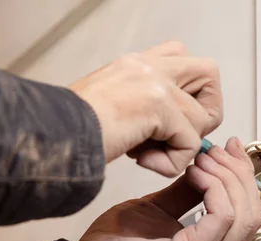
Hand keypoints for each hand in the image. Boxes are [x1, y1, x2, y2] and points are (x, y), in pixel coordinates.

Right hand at [69, 41, 222, 176]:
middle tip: (180, 134)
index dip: (191, 91)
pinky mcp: (159, 107)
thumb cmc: (71, 128)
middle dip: (206, 111)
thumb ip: (144, 106)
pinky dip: (171, 163)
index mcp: (137, 63)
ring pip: (202, 118)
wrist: (50, 134)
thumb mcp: (111, 104)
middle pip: (209, 72)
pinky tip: (143, 162)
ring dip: (181, 146)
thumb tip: (174, 129)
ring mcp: (156, 83)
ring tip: (148, 154)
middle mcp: (149, 65)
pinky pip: (190, 144)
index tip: (174, 119)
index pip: (183, 56)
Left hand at [77, 138, 260, 240]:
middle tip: (218, 151)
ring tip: (203, 160)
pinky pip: (222, 214)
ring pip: (243, 214)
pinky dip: (213, 187)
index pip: (248, 215)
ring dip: (226, 178)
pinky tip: (194, 174)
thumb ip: (186, 193)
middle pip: (253, 214)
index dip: (243, 178)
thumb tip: (204, 166)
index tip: (229, 150)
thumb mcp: (158, 208)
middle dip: (239, 175)